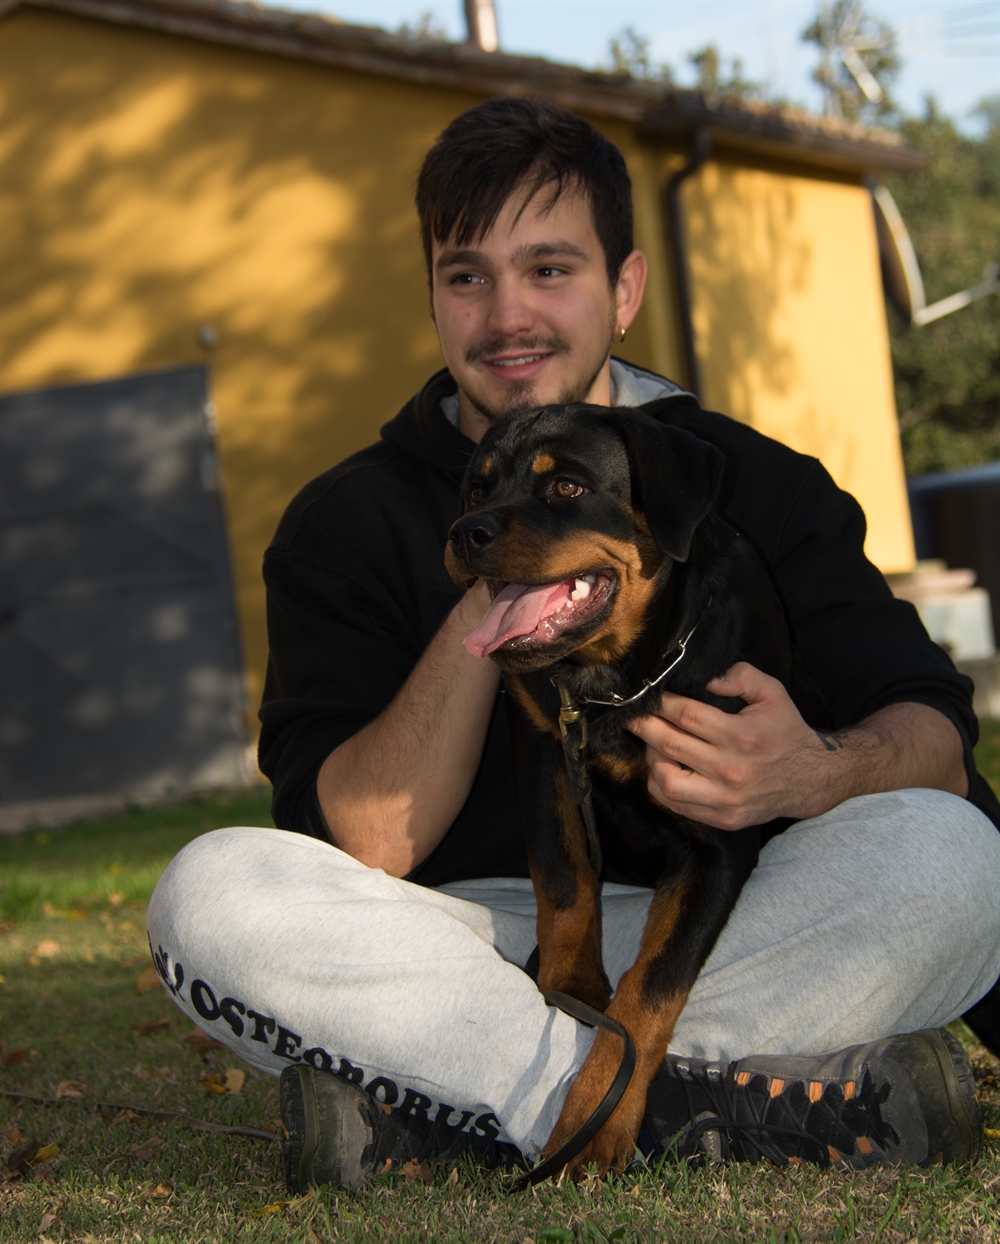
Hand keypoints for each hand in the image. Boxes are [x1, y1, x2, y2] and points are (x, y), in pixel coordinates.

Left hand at [628, 662, 828, 828]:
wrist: (810, 779)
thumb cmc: (785, 731)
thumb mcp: (773, 693)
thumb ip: (742, 676)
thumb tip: (708, 680)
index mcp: (742, 736)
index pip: (686, 716)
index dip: (661, 703)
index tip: (648, 695)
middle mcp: (731, 770)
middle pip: (670, 745)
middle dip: (644, 726)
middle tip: (633, 715)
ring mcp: (725, 799)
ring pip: (666, 781)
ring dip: (651, 758)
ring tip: (652, 742)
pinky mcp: (722, 819)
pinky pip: (676, 804)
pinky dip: (660, 784)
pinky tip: (662, 766)